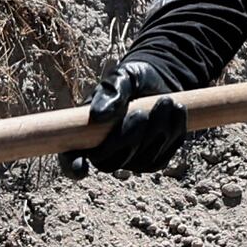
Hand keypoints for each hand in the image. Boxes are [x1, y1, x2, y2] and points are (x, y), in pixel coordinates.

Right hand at [69, 58, 192, 177]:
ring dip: (156, 131)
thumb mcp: (122, 78)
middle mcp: (104, 153)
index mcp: (84, 134)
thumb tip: (98, 116)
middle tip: (141, 112)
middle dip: (128, 139)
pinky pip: (162, 157)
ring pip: (139, 161)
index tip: (81, 168)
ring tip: (166, 101)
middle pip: (109, 163)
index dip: (72, 166)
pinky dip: (172, 135)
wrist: (161, 82)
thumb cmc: (133, 79)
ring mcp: (129, 161)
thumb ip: (111, 92)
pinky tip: (177, 111)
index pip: (70, 158)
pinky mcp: (153, 161)